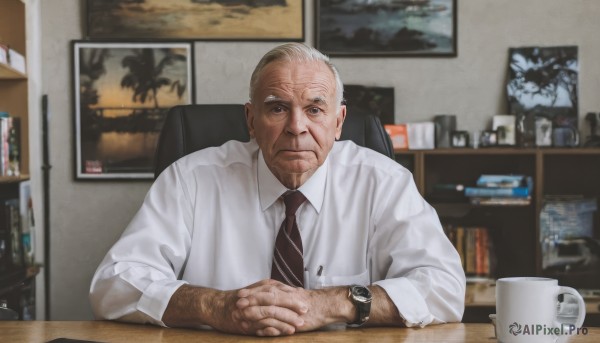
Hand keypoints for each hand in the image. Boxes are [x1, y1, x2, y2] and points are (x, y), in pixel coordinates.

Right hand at [163, 280, 306, 335]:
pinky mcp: (245, 326)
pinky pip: (260, 329)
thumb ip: (275, 289)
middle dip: (290, 312)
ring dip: (283, 323)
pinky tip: (281, 333)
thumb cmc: (241, 297)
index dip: (292, 300)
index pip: (278, 293)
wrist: (216, 306)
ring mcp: (248, 313)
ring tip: (296, 327)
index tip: (305, 305)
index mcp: (259, 289)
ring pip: (268, 317)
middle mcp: (253, 300)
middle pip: (274, 304)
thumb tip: (295, 291)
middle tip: (303, 317)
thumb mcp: (258, 288)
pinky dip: (272, 331)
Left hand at [236, 280, 353, 334]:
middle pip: (267, 297)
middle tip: (237, 303)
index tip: (240, 293)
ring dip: (256, 314)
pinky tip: (258, 331)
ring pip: (271, 310)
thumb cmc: (309, 301)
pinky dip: (268, 328)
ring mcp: (291, 310)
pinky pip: (280, 325)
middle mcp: (288, 298)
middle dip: (251, 300)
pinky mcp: (295, 322)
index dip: (252, 291)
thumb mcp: (293, 293)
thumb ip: (280, 292)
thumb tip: (266, 289)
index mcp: (286, 291)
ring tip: (243, 317)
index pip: (266, 289)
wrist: (326, 306)